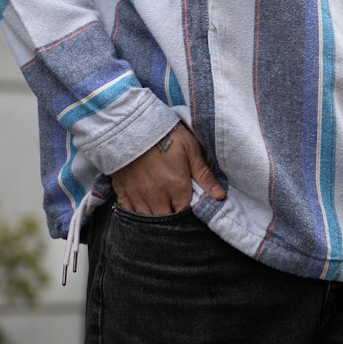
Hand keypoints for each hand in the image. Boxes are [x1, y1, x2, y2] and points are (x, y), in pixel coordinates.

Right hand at [110, 124, 225, 214]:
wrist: (132, 123)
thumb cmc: (166, 133)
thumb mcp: (190, 148)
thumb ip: (204, 175)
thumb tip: (220, 196)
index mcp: (177, 187)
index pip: (185, 213)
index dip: (187, 212)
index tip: (187, 204)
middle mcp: (157, 197)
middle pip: (166, 219)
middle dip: (171, 216)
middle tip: (173, 205)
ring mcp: (138, 195)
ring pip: (147, 219)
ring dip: (154, 216)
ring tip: (159, 206)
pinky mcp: (122, 190)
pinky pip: (128, 212)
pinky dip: (135, 212)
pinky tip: (140, 206)